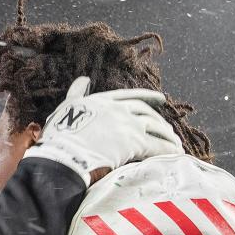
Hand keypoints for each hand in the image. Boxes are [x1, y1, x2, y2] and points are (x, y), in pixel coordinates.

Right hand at [24, 76, 183, 186]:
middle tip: (168, 129)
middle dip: (160, 120)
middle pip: (146, 112)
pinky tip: (174, 155)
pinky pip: (156, 146)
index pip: (131, 96)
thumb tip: (83, 79)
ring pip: (155, 127)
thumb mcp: (67, 108)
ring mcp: (128, 125)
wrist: (64, 154)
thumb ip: (77, 93)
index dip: (148, 97)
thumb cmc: (59, 135)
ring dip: (167, 137)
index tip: (160, 99)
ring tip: (174, 144)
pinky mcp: (134, 143)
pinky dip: (167, 150)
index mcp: (104, 101)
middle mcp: (119, 110)